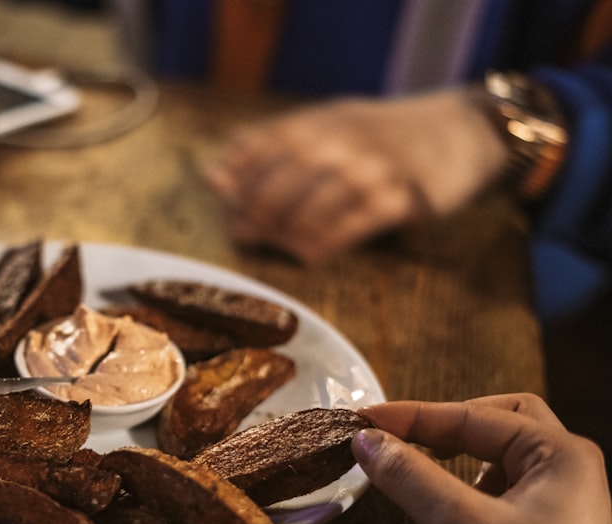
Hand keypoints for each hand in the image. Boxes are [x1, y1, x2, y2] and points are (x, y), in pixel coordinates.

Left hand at [204, 89, 507, 262]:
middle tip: (240, 234)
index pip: (261, 147)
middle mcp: (342, 141)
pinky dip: (321, 245)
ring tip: (275, 247)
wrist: (457, 131)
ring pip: (311, 210)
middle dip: (253, 213)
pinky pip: (349, 229)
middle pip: (280, 183)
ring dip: (284, 234)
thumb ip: (272, 146)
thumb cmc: (378, 135)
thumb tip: (213, 179)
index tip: (221, 202)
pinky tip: (307, 255)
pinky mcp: (401, 199)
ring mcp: (372, 170)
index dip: (235, 178)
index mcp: (319, 121)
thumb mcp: (328, 125)